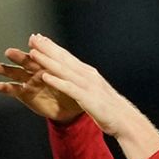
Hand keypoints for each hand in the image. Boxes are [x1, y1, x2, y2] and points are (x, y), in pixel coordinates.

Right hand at [0, 47, 85, 123]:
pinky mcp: (24, 94)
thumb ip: (67, 66)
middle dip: (17, 57)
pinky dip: (4, 88)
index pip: (42, 54)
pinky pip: (12, 90)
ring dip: (5, 70)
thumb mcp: (72, 78)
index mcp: (48, 65)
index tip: (32, 40)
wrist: (72, 112)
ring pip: (15, 74)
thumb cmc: (73, 91)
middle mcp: (36, 71)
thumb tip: (68, 53)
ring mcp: (29, 82)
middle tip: (9, 52)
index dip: (38, 48)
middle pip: (25, 61)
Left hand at [23, 34, 158, 158]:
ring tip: (33, 53)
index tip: (40, 39)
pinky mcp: (87, 98)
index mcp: (89, 73)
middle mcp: (88, 75)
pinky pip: (69, 88)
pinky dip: (57, 81)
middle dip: (47, 48)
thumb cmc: (110, 108)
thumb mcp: (95, 90)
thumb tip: (75, 76)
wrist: (126, 120)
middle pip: (64, 59)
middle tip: (33, 38)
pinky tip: (46, 77)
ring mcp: (88, 86)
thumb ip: (84, 82)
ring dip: (48, 61)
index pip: (68, 57)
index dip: (53, 47)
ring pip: (64, 70)